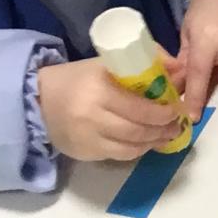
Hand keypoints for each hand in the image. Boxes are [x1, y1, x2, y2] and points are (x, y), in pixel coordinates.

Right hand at [38, 58, 182, 161]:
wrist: (39, 99)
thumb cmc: (79, 78)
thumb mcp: (107, 62)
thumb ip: (146, 61)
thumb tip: (179, 69)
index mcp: (99, 89)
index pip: (139, 108)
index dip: (163, 112)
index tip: (177, 109)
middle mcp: (92, 116)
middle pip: (137, 130)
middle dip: (163, 129)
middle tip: (177, 124)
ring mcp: (87, 138)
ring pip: (131, 147)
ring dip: (154, 142)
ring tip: (168, 134)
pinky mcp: (85, 152)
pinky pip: (119, 155)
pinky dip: (137, 150)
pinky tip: (147, 143)